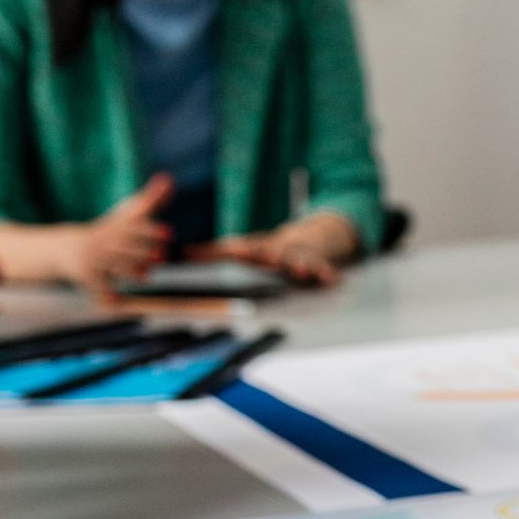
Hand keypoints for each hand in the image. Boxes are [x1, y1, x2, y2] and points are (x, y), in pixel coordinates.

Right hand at [75, 174, 174, 293]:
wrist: (66, 250)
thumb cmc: (106, 232)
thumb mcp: (125, 216)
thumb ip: (148, 201)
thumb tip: (169, 178)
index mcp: (114, 227)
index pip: (134, 228)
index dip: (150, 230)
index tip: (169, 233)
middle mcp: (103, 242)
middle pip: (124, 246)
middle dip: (142, 252)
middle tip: (161, 257)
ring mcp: (93, 259)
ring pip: (113, 265)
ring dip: (130, 271)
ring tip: (146, 276)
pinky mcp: (86, 276)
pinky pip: (98, 286)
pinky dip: (106, 294)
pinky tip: (116, 302)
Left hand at [191, 212, 357, 287]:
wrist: (311, 238)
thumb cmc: (269, 249)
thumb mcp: (244, 247)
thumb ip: (214, 253)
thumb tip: (184, 253)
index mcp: (259, 249)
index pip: (248, 250)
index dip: (241, 251)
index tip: (234, 252)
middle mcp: (279, 251)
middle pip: (275, 253)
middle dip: (271, 256)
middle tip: (268, 259)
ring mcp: (300, 256)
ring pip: (300, 260)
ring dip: (301, 264)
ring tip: (301, 270)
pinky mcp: (318, 263)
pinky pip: (324, 269)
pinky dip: (328, 273)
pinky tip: (334, 280)